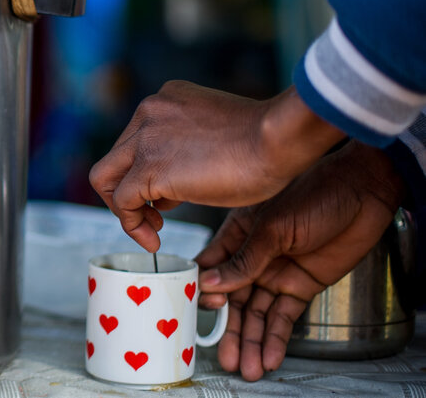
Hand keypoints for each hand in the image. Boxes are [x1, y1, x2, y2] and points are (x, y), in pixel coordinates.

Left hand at [89, 80, 343, 251]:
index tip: (163, 197)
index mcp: (165, 101)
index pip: (135, 141)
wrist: (278, 138)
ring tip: (153, 229)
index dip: (144, 173)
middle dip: (128, 192)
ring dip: (124, 210)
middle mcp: (148, 112)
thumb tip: (169, 188)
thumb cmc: (264, 143)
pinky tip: (154, 240)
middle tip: (153, 215)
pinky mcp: (149, 167)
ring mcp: (145, 138)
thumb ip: (186, 152)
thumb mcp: (214, 138)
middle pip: (114, 159)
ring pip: (104, 179)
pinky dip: (132, 226)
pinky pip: (122, 202)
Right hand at [195, 141, 404, 380]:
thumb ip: (243, 261)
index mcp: (236, 236)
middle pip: (233, 301)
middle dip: (230, 330)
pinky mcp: (301, 287)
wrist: (362, 194)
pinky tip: (270, 356)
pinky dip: (276, 337)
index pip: (210, 269)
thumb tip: (210, 285)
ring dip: (251, 340)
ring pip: (256, 314)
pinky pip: (284, 316)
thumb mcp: (272, 227)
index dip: (203, 293)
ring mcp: (276, 274)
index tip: (196, 315)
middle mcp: (252, 258)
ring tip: (247, 368)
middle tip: (226, 358)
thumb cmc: (313, 193)